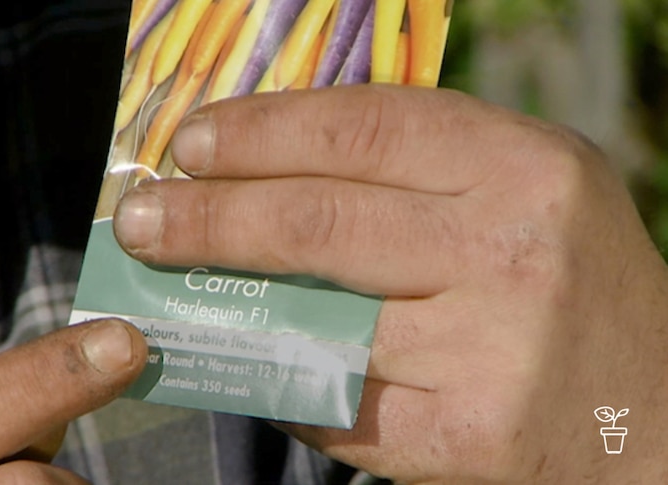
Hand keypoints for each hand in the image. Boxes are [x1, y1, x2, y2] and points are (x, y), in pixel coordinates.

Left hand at [112, 85, 667, 482]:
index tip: (191, 144)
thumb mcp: (522, 192)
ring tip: (164, 282)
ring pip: (311, 316)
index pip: (361, 127)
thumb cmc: (572, 285)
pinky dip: (275, 377)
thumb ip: (418, 168)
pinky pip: (332, 401)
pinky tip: (243, 357)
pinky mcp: (462, 440)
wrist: (653, 414)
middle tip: (141, 218)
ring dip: (221, 300)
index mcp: (522, 169)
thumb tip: (274, 162)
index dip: (260, 131)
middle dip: (208, 216)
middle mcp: (509, 253)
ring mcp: (486, 353)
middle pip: (318, 220)